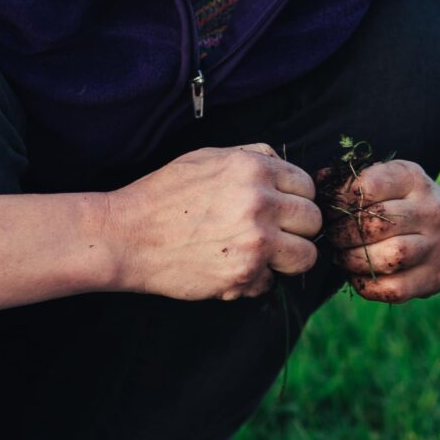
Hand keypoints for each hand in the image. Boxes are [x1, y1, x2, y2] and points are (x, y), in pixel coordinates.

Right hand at [102, 144, 321, 300]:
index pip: (307, 186)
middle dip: (298, 229)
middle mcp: (260, 203)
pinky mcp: (243, 274)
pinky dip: (255, 280)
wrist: (127, 235)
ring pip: (306, 257)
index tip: (283, 210)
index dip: (297, 199)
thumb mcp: (207, 157)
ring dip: (288, 259)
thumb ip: (251, 157)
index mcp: (254, 169)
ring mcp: (255, 241)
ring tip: (263, 255)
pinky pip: (271, 282)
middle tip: (274, 234)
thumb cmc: (163, 194)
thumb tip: (284, 165)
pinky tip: (230, 268)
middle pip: (313, 221)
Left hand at [330, 159, 439, 302]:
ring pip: (391, 257)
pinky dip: (367, 286)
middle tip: (332, 236)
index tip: (331, 209)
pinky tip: (358, 276)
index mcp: (414, 180)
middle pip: (377, 223)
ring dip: (354, 260)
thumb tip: (320, 180)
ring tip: (343, 256)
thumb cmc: (406, 203)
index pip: (370, 185)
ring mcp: (436, 246)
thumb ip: (354, 180)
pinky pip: (395, 289)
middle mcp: (430, 211)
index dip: (341, 199)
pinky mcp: (434, 278)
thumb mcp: (389, 180)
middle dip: (343, 233)